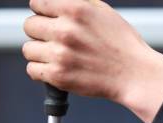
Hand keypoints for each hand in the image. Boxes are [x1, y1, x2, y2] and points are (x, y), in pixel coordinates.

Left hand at [23, 0, 162, 122]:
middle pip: (29, 26)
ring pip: (28, 49)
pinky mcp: (58, 76)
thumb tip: (56, 3)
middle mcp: (65, 30)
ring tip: (55, 56)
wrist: (134, 74)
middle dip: (39, 32)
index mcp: (74, 9)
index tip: (47, 19)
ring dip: (39, 53)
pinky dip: (40, 71)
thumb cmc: (122, 44)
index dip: (42, 11)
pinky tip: (54, 69)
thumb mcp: (102, 11)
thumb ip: (77, 4)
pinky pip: (32, 70)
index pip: (37, 2)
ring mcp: (60, 54)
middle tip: (54, 40)